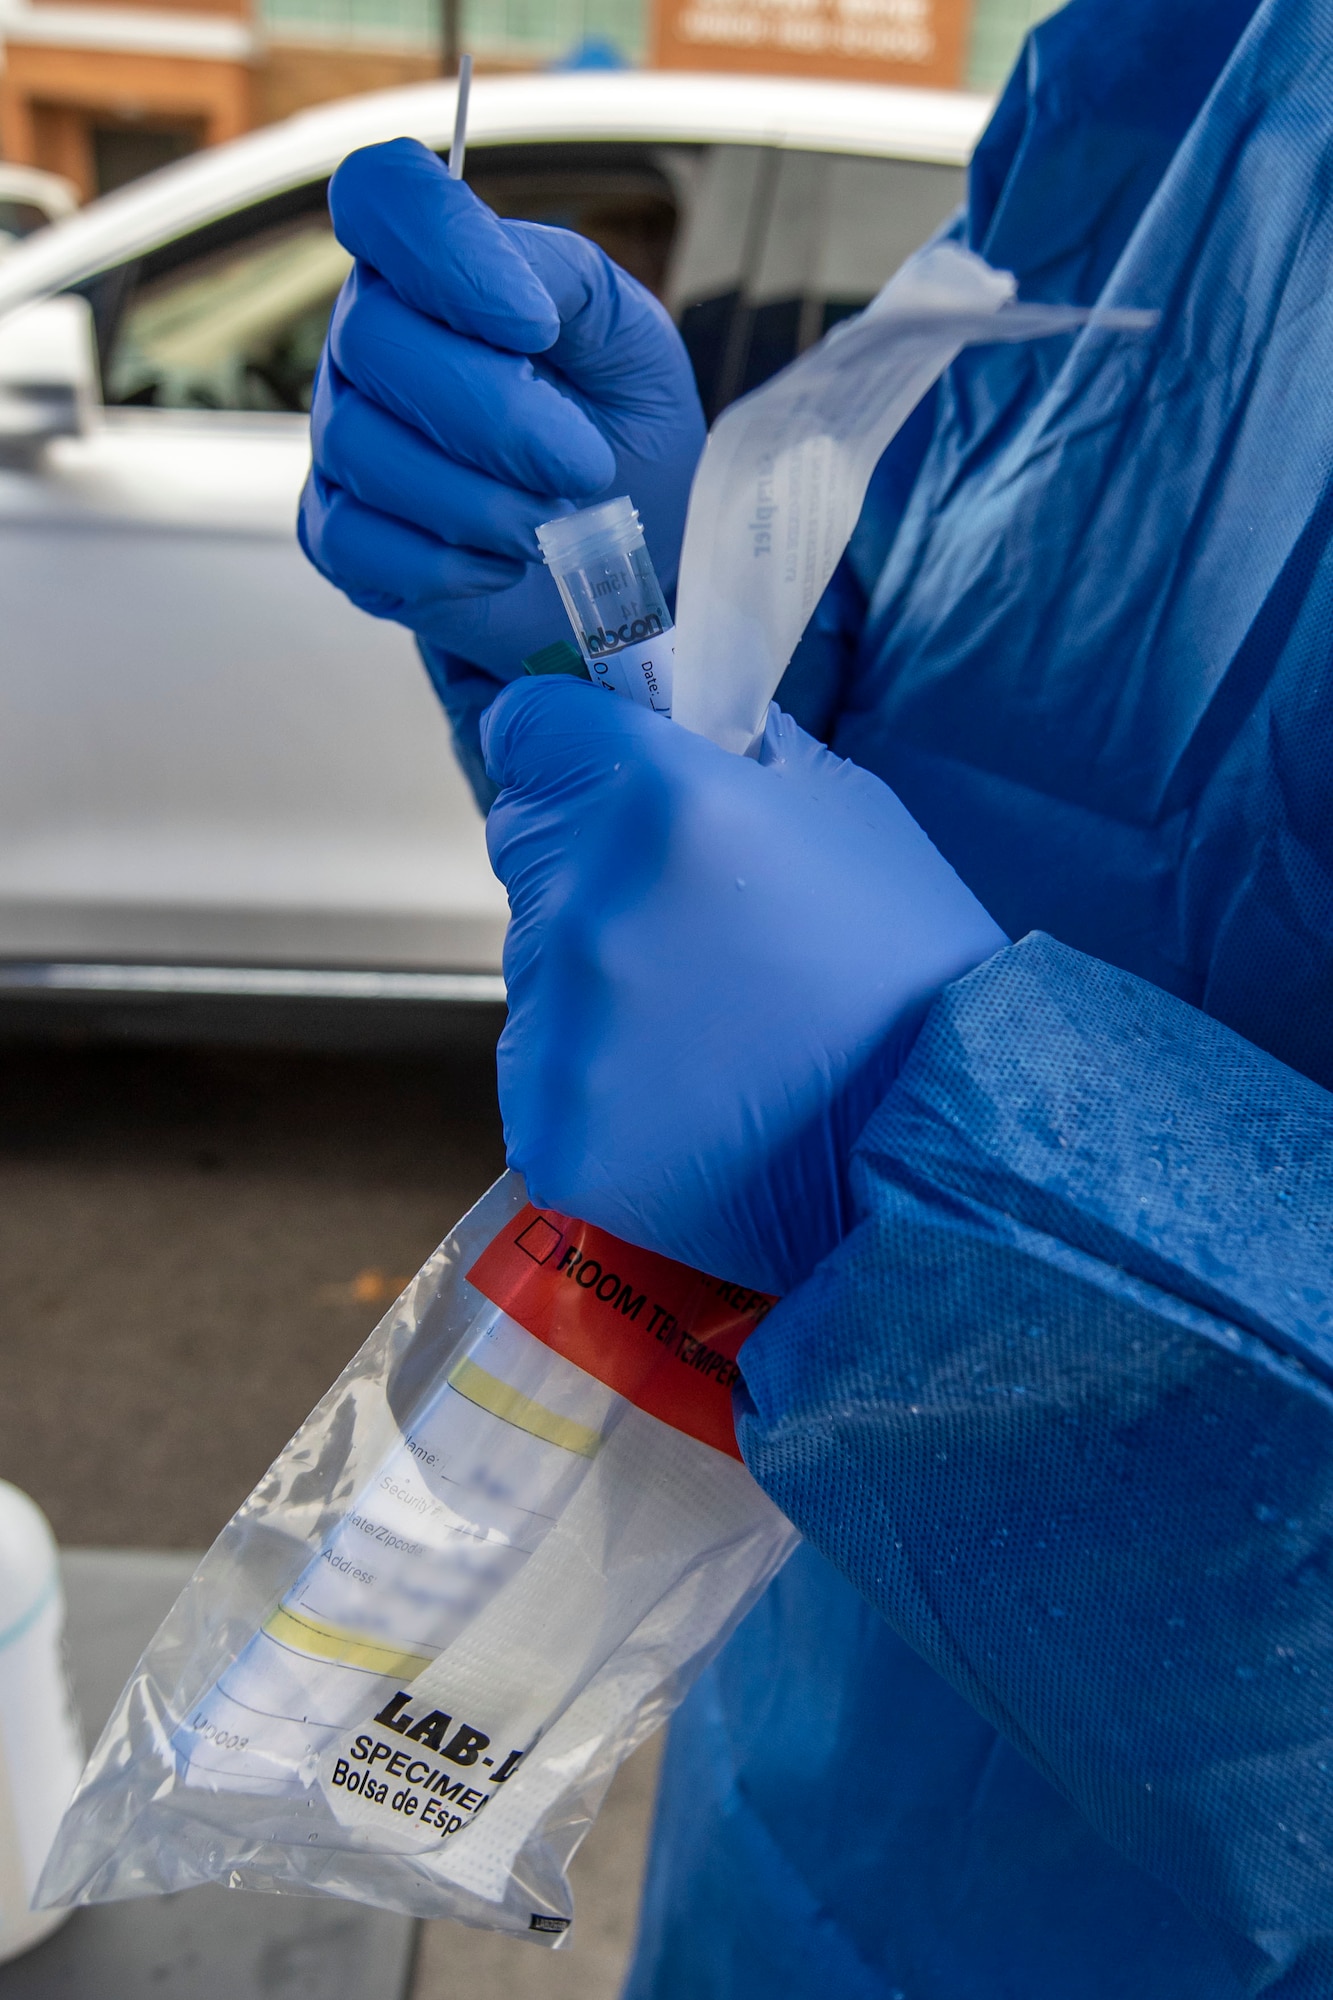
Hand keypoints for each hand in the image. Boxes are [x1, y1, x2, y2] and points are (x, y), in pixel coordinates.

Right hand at [298, 138, 704, 680]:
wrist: (620, 555)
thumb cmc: (618, 432)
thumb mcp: (627, 338)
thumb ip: (567, 280)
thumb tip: (513, 291)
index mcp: (433, 268)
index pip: (380, 193)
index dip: (441, 246)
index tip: (533, 325)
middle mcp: (370, 342)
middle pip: (374, 341)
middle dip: (494, 415)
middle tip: (584, 465)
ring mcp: (344, 440)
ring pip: (364, 449)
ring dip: (480, 499)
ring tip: (555, 523)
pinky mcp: (337, 537)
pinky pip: (351, 542)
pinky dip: (443, 562)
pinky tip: (503, 563)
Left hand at [483, 680, 1006, 1294]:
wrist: (939, 1140)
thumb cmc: (907, 968)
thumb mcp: (845, 811)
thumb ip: (734, 754)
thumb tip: (663, 723)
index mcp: (656, 802)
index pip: (529, 729)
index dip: (564, 744)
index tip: (595, 771)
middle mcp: (588, 906)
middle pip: (527, 845)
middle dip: (587, 865)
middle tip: (691, 926)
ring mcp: (559, 1028)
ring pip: (535, 969)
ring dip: (596, 984)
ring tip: (706, 1031)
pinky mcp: (551, 1129)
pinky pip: (544, 1078)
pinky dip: (595, 1087)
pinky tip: (683, 1103)